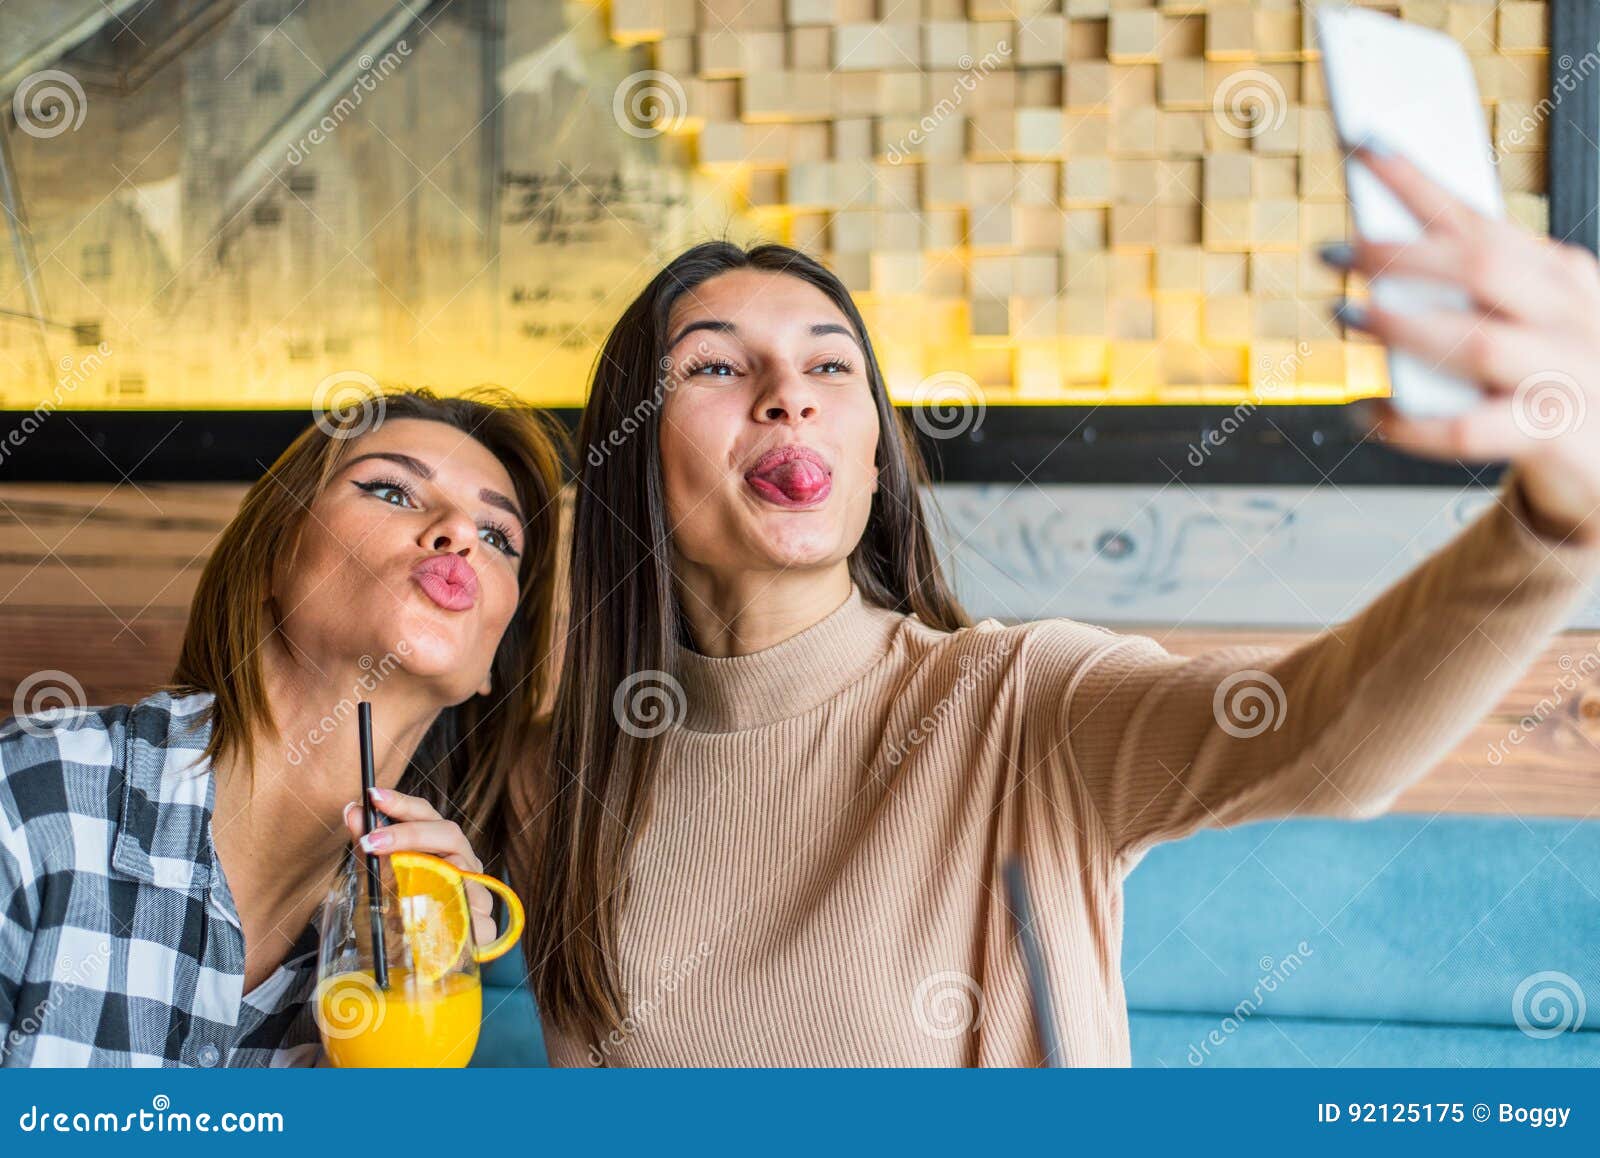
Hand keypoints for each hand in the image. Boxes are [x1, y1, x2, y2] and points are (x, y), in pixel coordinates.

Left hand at [342, 787, 496, 948]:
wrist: (417, 969)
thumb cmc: (400, 917)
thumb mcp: (379, 880)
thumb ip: (370, 847)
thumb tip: (353, 812)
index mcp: (443, 849)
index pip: (429, 815)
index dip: (403, 804)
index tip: (373, 797)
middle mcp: (465, 865)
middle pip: (451, 835)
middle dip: (410, 833)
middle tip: (372, 840)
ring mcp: (478, 894)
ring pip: (465, 872)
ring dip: (428, 871)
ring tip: (393, 874)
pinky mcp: (483, 929)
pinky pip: (475, 917)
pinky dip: (452, 914)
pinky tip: (428, 917)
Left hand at [1322, 139, 1599, 545]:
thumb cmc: (1556, 383)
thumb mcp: (1531, 323)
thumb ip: (1477, 294)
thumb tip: (1378, 262)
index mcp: (1564, 276)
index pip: (1484, 218)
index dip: (1419, 182)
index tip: (1363, 147)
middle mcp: (1572, 316)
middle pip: (1480, 266)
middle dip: (1399, 251)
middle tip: (1330, 248)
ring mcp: (1567, 374)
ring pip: (1475, 341)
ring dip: (1400, 325)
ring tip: (1344, 313)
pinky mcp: (1554, 436)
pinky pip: (1467, 429)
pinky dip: (1407, 423)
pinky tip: (1366, 414)